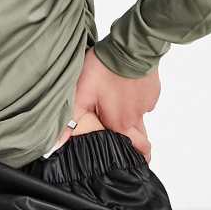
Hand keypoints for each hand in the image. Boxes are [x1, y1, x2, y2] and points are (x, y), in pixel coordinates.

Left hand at [59, 47, 160, 162]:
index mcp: (121, 124)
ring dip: (131, 119)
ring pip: (140, 118)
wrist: (130, 47)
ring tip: (117, 108)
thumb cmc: (105, 69)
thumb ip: (71, 120)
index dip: (131, 158)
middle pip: (141, 140)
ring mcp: (147, 103)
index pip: (133, 151)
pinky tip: (124, 89)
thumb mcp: (81, 94)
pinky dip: (135, 100)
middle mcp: (137, 117)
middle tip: (128, 147)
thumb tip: (58, 143)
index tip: (128, 162)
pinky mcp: (152, 90)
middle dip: (137, 147)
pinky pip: (144, 101)